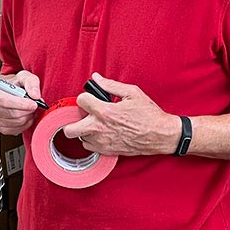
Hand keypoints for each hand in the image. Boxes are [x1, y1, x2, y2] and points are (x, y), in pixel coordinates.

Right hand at [0, 70, 43, 134]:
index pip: (5, 101)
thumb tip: (35, 95)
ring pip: (17, 122)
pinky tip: (26, 115)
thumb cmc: (14, 84)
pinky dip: (26, 124)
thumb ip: (31, 83)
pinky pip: (17, 130)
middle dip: (27, 110)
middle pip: (12, 113)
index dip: (21, 104)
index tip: (34, 103)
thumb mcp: (23, 77)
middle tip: (35, 105)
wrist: (8, 92)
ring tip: (29, 108)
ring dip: (28, 116)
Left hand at [60, 72, 180, 156]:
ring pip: (80, 138)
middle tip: (83, 116)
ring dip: (85, 131)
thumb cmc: (149, 115)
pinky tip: (101, 134)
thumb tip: (97, 78)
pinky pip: (90, 147)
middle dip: (73, 120)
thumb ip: (111, 85)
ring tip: (96, 124)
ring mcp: (102, 142)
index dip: (85, 97)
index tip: (91, 99)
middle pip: (69, 129)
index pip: (80, 101)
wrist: (160, 135)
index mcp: (105, 111)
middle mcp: (99, 128)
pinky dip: (92, 141)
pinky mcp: (107, 151)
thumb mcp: (132, 93)